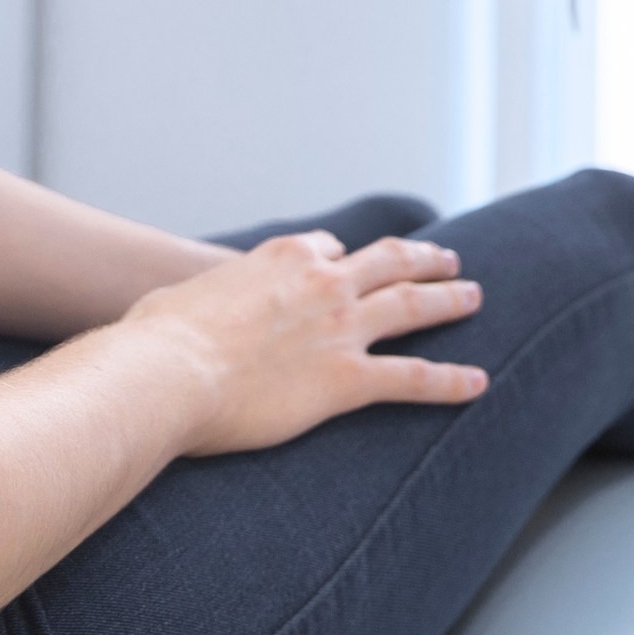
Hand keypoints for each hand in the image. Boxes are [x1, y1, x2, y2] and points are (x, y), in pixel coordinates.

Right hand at [127, 231, 489, 454]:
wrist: (165, 372)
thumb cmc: (157, 338)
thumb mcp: (178, 297)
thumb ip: (202, 299)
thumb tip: (186, 310)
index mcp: (283, 257)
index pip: (329, 250)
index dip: (343, 260)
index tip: (349, 267)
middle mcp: (323, 283)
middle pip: (388, 262)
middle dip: (423, 258)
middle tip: (448, 259)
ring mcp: (341, 328)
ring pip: (412, 307)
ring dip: (448, 300)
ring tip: (473, 296)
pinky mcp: (347, 378)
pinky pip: (413, 378)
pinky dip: (450, 381)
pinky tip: (477, 384)